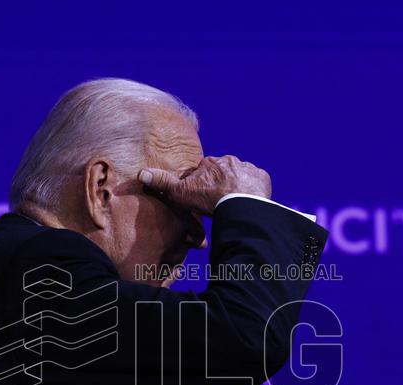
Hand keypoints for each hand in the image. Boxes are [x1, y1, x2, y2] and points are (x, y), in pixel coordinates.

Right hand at [138, 155, 271, 216]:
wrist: (239, 205)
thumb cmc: (209, 199)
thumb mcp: (182, 193)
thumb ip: (164, 183)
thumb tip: (141, 173)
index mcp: (210, 162)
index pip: (204, 171)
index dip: (203, 184)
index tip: (204, 197)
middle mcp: (229, 160)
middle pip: (223, 172)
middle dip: (221, 184)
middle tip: (220, 202)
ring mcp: (247, 168)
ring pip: (240, 176)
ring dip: (238, 187)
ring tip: (235, 205)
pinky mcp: (261, 178)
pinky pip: (257, 182)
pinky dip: (253, 191)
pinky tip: (249, 203)